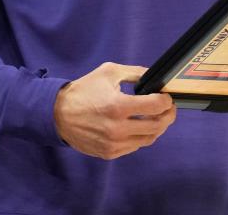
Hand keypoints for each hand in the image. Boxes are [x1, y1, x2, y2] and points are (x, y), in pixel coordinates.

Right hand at [53, 62, 176, 158]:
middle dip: (168, 115)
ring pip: (148, 139)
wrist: (58, 114)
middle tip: (169, 108)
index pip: (155, 106)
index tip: (166, 97)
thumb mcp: (109, 73)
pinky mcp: (109, 153)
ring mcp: (114, 144)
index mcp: (118, 106)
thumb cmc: (84, 90)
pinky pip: (135, 147)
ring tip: (157, 117)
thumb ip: (135, 73)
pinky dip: (142, 136)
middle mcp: (118, 128)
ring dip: (158, 128)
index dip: (166, 101)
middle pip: (157, 125)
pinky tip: (141, 126)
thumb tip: (154, 76)